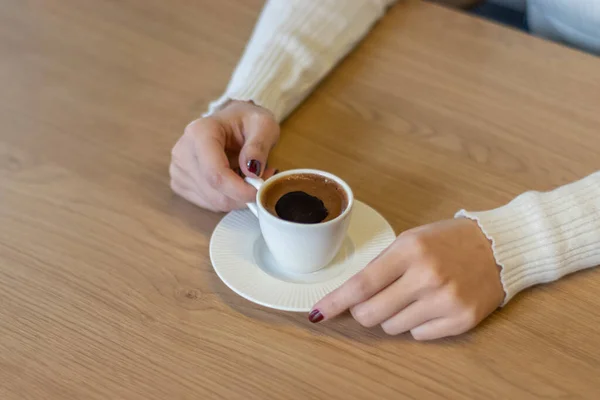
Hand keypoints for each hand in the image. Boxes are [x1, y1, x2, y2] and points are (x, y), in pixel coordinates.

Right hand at [170, 100, 279, 211]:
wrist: (232, 123)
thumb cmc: (247, 122)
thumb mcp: (263, 124)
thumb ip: (259, 145)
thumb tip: (252, 170)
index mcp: (200, 132)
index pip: (215, 173)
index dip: (239, 190)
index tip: (260, 192)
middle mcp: (183, 151)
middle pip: (214, 192)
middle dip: (243, 194)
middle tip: (263, 181)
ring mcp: (178, 169)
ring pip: (214, 201)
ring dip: (238, 197)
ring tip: (251, 177)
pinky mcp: (180, 183)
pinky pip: (209, 203)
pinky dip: (228, 198)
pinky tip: (236, 181)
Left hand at [309, 219, 504, 339]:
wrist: (499, 247)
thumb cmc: (449, 241)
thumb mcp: (411, 240)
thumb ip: (382, 266)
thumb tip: (351, 295)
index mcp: (410, 250)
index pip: (362, 284)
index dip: (335, 301)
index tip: (317, 314)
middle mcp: (427, 276)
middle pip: (371, 313)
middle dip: (363, 312)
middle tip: (373, 301)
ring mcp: (446, 301)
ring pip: (392, 327)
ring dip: (392, 316)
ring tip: (413, 296)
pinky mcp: (461, 320)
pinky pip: (418, 335)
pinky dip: (417, 324)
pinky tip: (431, 305)